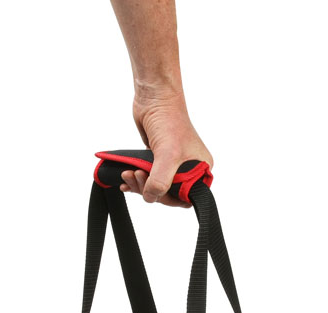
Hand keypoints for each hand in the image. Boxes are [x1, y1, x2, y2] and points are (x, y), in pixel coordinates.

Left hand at [120, 92, 212, 207]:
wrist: (154, 98)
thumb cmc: (169, 120)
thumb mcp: (167, 155)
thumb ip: (160, 181)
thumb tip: (151, 197)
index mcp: (200, 169)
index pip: (185, 198)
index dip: (168, 198)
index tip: (153, 192)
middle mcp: (189, 168)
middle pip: (168, 194)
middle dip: (149, 189)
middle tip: (138, 176)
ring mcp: (172, 164)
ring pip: (155, 187)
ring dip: (139, 185)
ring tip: (129, 174)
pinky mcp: (157, 159)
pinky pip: (147, 178)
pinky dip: (136, 180)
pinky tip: (127, 177)